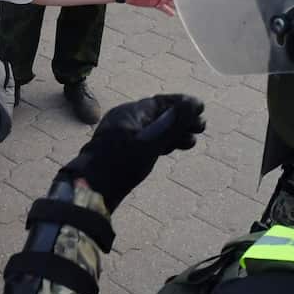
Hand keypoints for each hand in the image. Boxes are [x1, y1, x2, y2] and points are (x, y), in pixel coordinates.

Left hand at [58, 95, 205, 211]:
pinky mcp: (123, 153)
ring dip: (174, 134)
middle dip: (181, 121)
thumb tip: (193, 103)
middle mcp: (126, 121)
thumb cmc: (120, 164)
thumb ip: (172, 123)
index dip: (182, 104)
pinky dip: (163, 144)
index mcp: (129, 113)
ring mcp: (124, 137)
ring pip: (154, 130)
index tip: (201, 108)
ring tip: (192, 141)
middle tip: (202, 127)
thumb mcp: (150, 143)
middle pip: (159, 116)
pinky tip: (173, 148)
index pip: (161, 102)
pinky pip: (148, 142)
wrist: (91, 191)